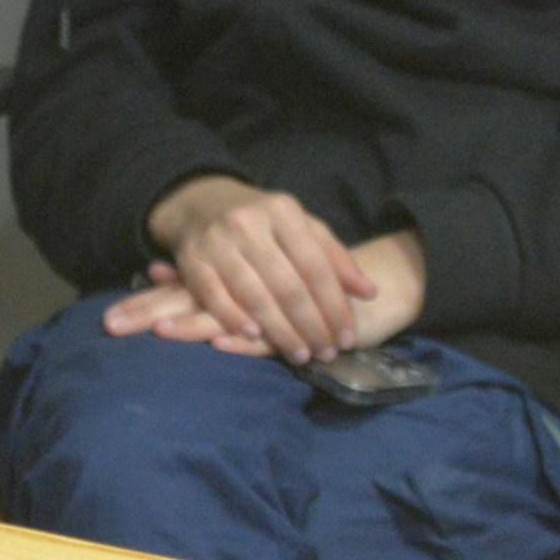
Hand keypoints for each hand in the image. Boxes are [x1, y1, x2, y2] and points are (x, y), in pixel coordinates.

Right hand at [128, 178, 377, 360]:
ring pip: (254, 294)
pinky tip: (256, 338)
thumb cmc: (264, 223)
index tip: (347, 336)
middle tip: (326, 353)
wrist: (202, 204)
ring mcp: (217, 240)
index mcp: (283, 211)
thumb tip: (369, 292)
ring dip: (280, 331)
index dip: (334, 305)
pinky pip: (214, 296)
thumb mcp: (302, 228)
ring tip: (300, 355)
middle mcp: (249, 222)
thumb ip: (335, 258)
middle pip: (287, 284)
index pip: (316, 265)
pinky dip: (235, 319)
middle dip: (311, 325)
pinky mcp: (191, 259)